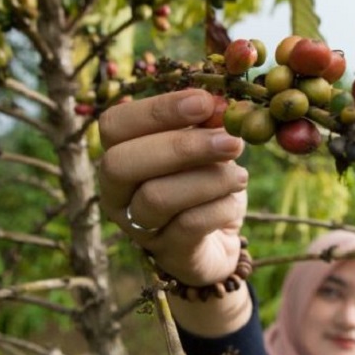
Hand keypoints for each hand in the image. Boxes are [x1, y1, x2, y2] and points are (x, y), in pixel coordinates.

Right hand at [98, 89, 247, 285]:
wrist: (218, 241)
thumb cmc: (204, 184)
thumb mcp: (206, 148)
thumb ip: (206, 124)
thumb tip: (217, 104)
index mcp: (119, 155)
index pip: (114, 125)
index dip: (157, 110)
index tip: (204, 102)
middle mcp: (116, 193)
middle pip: (122, 163)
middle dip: (181, 146)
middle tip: (231, 141)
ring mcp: (137, 227)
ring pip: (157, 197)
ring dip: (209, 180)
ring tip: (241, 176)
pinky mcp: (167, 253)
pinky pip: (188, 226)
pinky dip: (219, 207)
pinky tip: (234, 201)